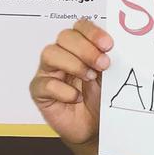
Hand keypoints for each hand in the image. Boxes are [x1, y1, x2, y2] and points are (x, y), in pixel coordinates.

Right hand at [30, 19, 111, 145]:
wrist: (93, 128)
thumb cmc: (99, 98)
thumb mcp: (109, 76)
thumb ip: (108, 59)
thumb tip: (115, 48)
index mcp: (79, 46)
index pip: (80, 27)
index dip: (93, 33)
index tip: (108, 45)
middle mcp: (61, 54)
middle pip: (65, 37)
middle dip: (86, 49)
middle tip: (103, 64)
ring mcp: (48, 72)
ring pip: (50, 54)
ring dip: (74, 65)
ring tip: (89, 78)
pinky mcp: (39, 91)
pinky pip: (45, 84)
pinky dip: (63, 91)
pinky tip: (76, 98)